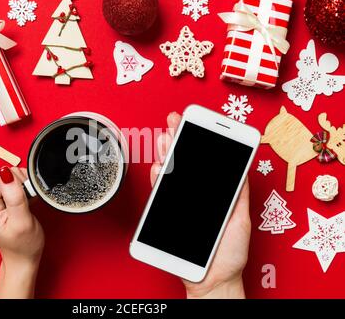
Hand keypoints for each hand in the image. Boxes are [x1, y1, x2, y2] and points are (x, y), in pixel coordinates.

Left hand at [0, 166, 43, 298]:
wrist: (22, 257)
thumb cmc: (23, 244)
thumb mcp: (22, 221)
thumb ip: (14, 196)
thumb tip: (6, 173)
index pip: (3, 176)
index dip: (20, 185)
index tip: (25, 201)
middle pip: (6, 175)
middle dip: (22, 187)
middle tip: (25, 206)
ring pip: (10, 177)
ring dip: (23, 189)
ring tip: (24, 207)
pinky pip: (11, 183)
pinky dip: (21, 191)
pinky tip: (22, 204)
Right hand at [150, 112, 249, 298]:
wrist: (214, 278)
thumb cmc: (228, 252)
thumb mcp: (240, 217)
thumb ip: (237, 193)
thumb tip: (242, 167)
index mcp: (212, 192)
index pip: (203, 161)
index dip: (199, 140)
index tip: (197, 123)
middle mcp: (193, 194)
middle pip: (184, 161)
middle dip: (178, 138)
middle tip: (176, 121)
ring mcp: (179, 202)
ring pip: (170, 172)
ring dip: (167, 152)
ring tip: (168, 136)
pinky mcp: (167, 213)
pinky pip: (160, 192)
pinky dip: (158, 177)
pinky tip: (161, 164)